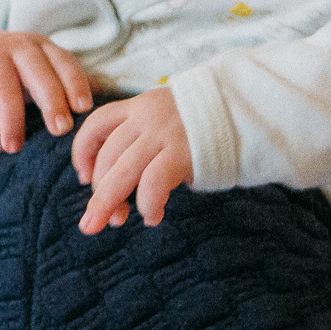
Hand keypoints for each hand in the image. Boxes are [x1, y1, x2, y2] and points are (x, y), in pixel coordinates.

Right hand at [0, 28, 93, 152]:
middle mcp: (18, 47)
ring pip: (5, 90)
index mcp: (41, 47)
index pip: (64, 61)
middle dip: (52, 100)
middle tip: (62, 129)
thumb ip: (59, 85)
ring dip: (11, 121)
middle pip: (38, 73)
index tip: (85, 108)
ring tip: (14, 148)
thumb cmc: (8, 70)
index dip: (76, 83)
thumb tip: (98, 117)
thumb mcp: (33, 69)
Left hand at [69, 88, 194, 231]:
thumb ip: (142, 143)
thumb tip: (119, 186)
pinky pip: (152, 183)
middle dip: (97, 192)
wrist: (248, 112)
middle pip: (107, 156)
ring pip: (122, 171)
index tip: (83, 177)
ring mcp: (164, 134)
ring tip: (113, 223)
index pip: (96, 124)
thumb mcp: (168, 122)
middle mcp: (147, 117)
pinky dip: (147, 204)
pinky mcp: (182, 152)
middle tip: (92, 221)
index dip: (82, 153)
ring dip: (112, 202)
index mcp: (139, 106)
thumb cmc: (207, 127)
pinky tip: (152, 216)